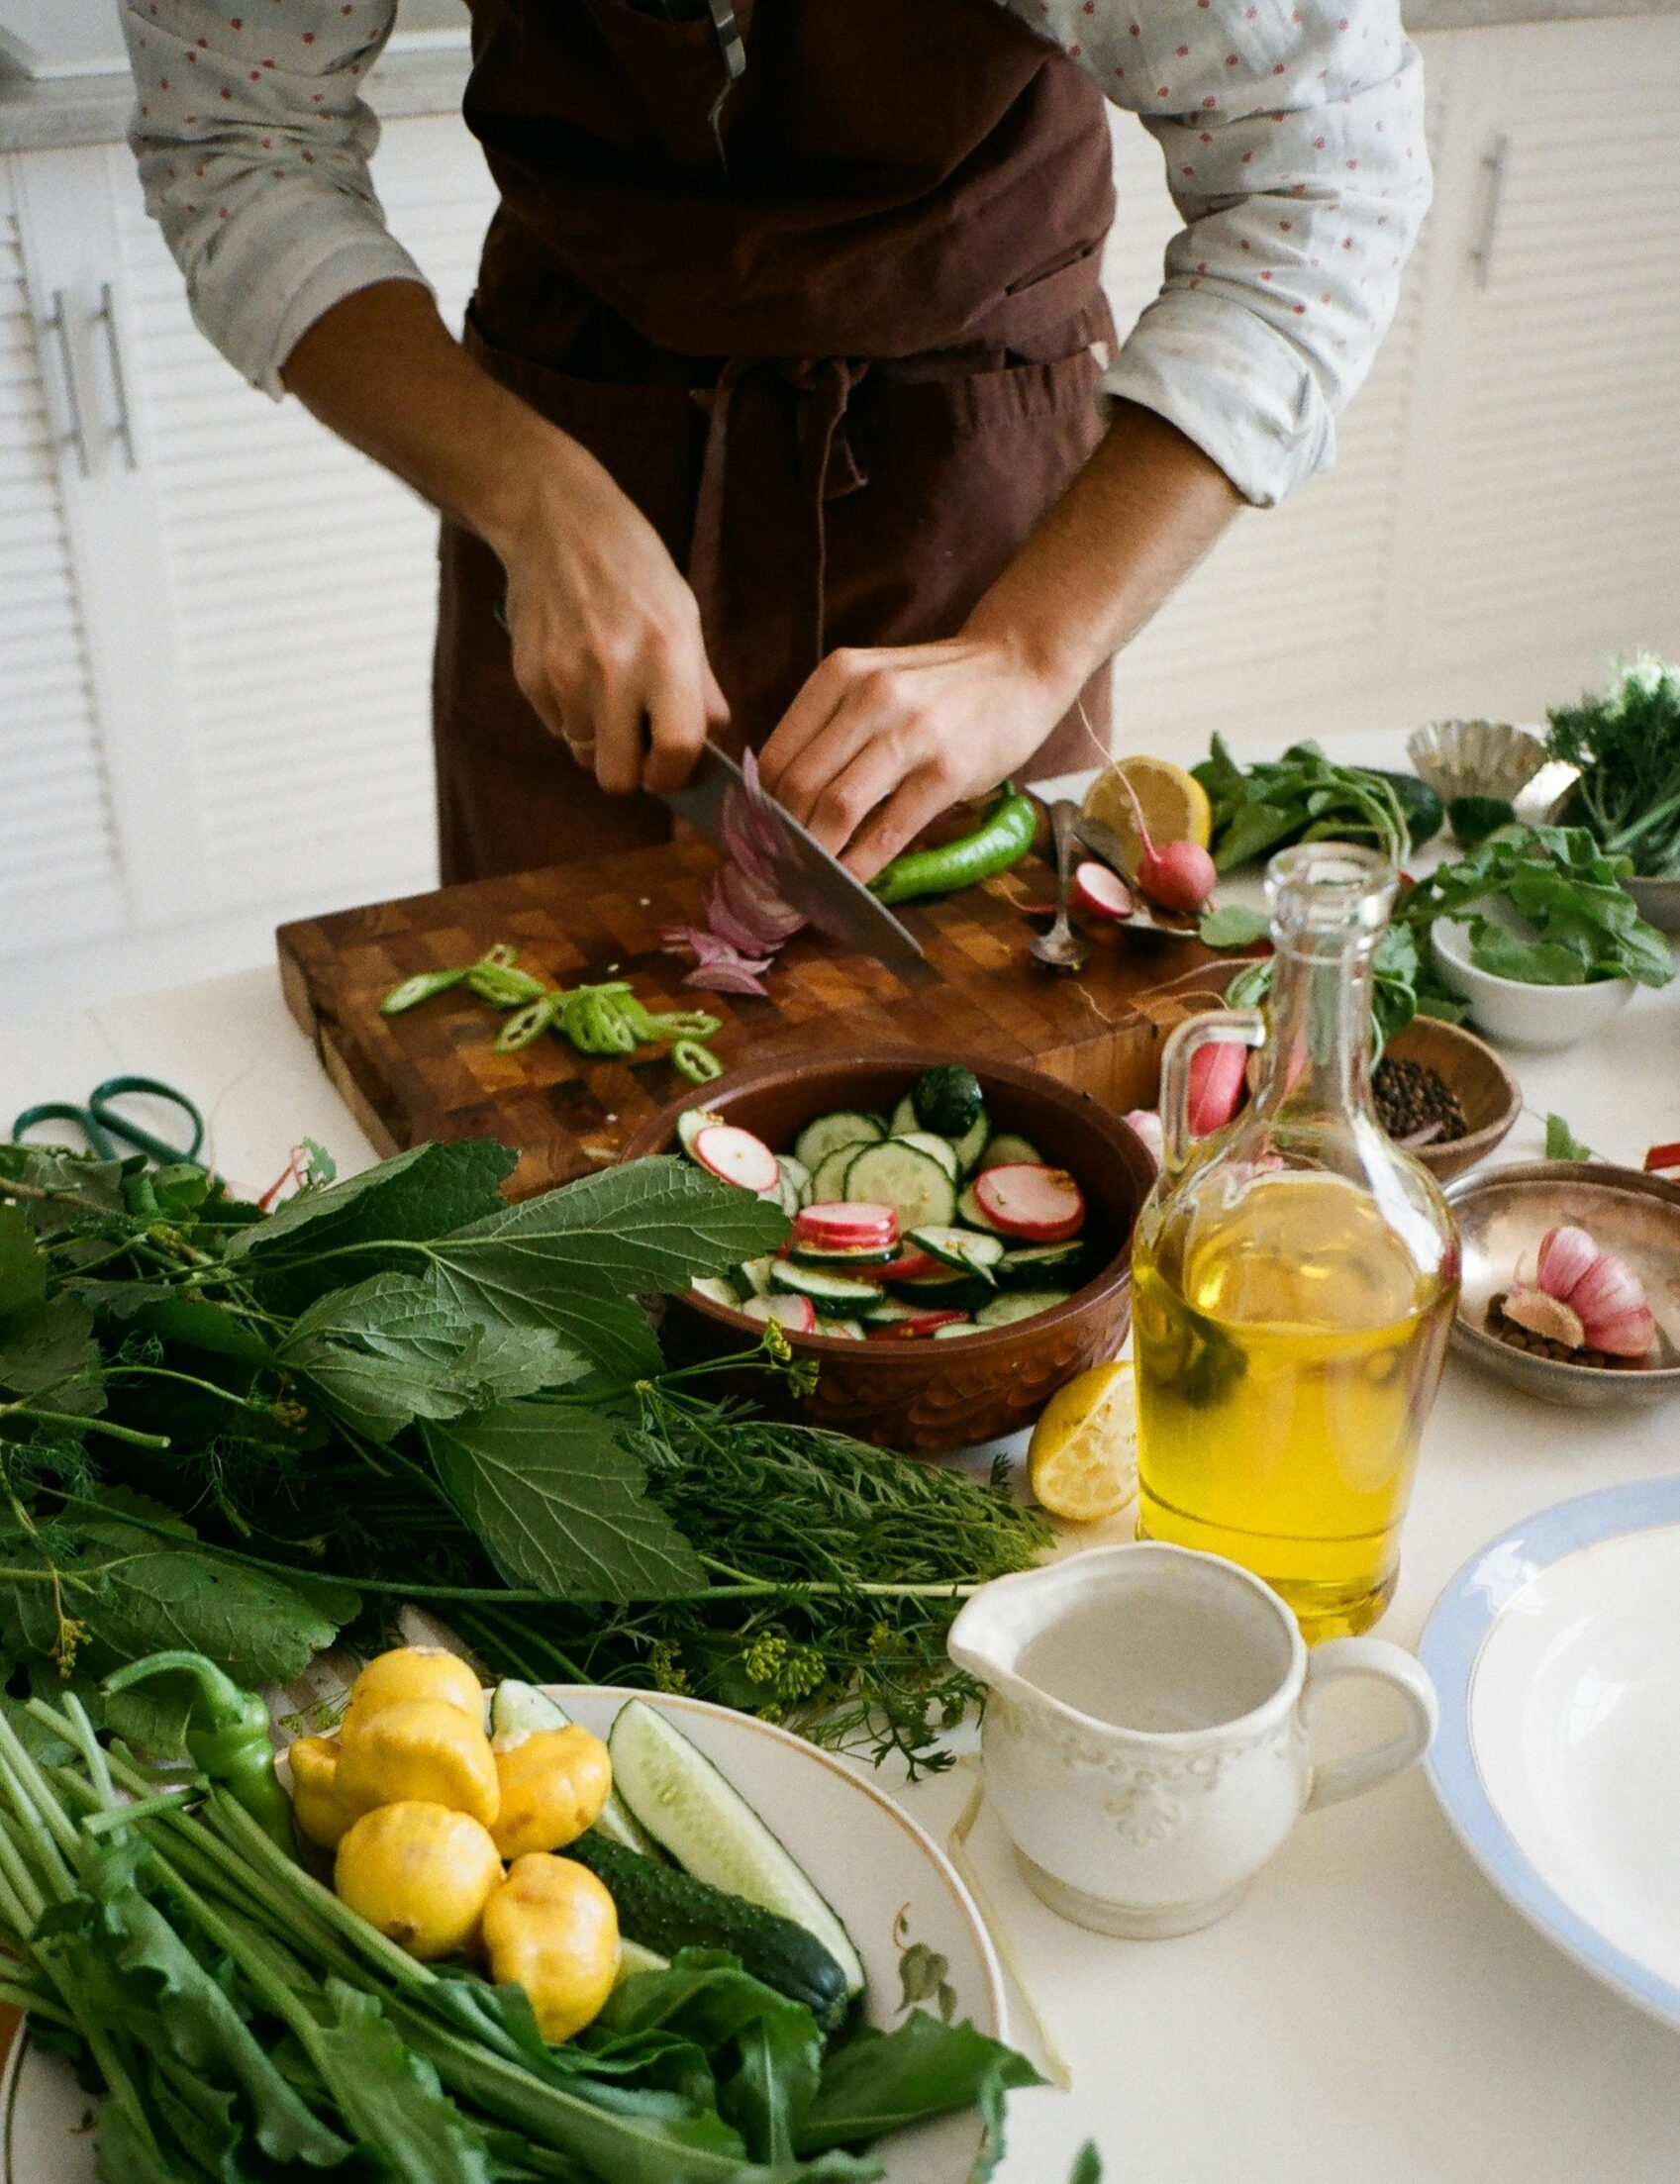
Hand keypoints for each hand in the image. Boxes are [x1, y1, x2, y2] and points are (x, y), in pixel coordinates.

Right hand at [486, 428, 728, 793]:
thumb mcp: (684, 615)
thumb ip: (699, 688)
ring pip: (583, 754)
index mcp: (667, 653)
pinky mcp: (529, 675)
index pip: (676, 751)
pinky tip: (576, 668)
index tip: (671, 770)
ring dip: (599, 737)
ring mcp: (565, 674)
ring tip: (605, 690)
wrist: (555, 519)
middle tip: (637, 746)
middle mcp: (614, 669)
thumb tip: (707, 750)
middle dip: (630, 772)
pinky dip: (569, 712)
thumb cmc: (633, 568)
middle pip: (617, 778)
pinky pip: (555, 727)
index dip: (675, 775)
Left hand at [756, 632, 1074, 880]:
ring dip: (814, 857)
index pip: (775, 756)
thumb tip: (778, 800)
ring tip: (803, 884)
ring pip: (836, 808)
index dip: (756, 809)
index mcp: (840, 675)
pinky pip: (889, 830)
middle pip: (799, 786)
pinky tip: (848, 885)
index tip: (753, 842)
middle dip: (779, 840)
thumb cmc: (939, 686)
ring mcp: (912, 734)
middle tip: (772, 873)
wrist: (1018, 665)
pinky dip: (861, 866)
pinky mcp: (948, 771)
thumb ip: (829, 726)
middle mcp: (870, 698)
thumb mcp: (874, 682)